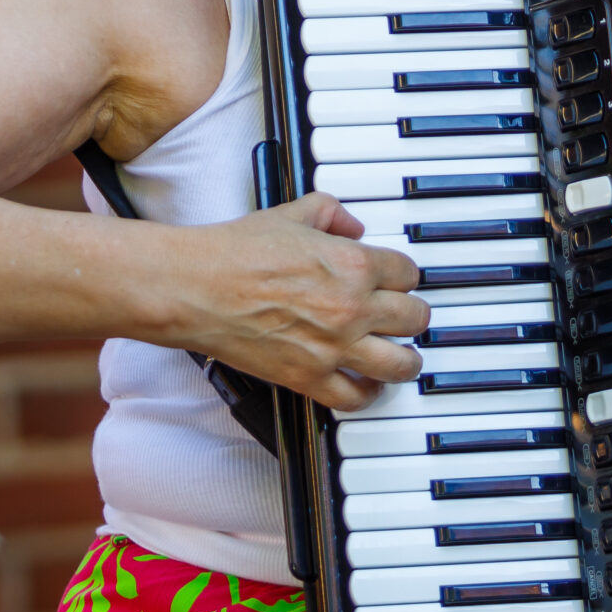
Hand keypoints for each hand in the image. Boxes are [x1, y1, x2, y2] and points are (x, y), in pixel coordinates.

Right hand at [165, 192, 426, 413]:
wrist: (196, 287)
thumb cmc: (235, 252)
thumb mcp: (291, 213)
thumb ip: (331, 212)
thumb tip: (352, 225)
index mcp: (353, 264)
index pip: (409, 273)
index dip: (404, 275)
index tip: (399, 281)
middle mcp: (352, 308)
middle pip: (415, 318)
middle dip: (412, 315)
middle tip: (405, 316)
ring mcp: (333, 347)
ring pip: (401, 364)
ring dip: (407, 360)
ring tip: (403, 357)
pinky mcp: (309, 377)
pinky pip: (357, 398)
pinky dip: (368, 394)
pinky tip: (368, 385)